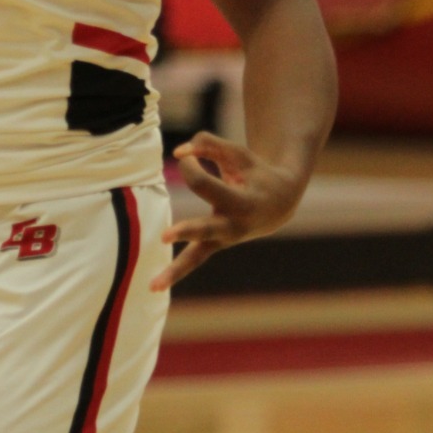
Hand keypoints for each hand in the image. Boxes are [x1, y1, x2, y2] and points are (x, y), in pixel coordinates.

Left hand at [151, 131, 308, 290]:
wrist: (280, 203)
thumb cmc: (255, 172)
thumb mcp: (238, 153)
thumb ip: (209, 144)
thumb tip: (178, 152)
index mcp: (243, 202)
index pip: (204, 183)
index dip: (189, 165)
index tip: (185, 156)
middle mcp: (233, 226)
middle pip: (205, 228)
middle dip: (186, 230)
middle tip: (165, 236)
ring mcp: (223, 240)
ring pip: (197, 257)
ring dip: (175, 271)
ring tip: (152, 286)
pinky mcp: (214, 245)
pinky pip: (193, 260)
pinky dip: (174, 273)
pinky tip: (152, 287)